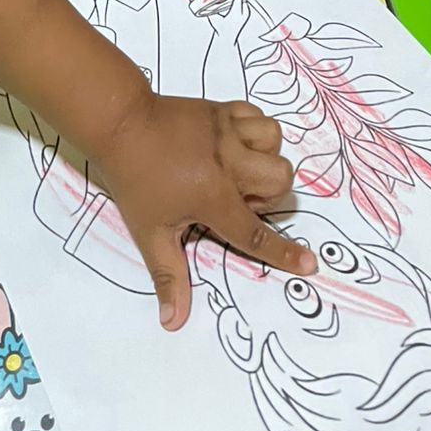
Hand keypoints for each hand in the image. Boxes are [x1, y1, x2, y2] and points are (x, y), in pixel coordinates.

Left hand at [91, 93, 314, 330]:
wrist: (120, 123)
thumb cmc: (134, 181)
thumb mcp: (149, 232)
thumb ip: (168, 276)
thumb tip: (173, 322)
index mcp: (213, 197)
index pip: (255, 233)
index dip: (284, 253)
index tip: (310, 264)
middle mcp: (229, 162)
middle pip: (280, 180)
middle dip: (268, 195)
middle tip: (235, 198)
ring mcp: (227, 131)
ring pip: (275, 142)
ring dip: (264, 158)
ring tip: (236, 167)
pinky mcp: (221, 109)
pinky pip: (259, 116)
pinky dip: (255, 130)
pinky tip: (233, 142)